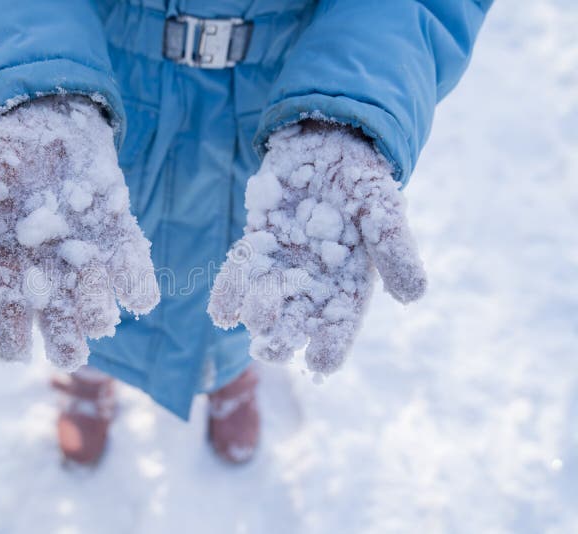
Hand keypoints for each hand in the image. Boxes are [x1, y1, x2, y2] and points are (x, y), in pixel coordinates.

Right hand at [0, 96, 158, 368]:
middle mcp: (49, 266)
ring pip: (94, 296)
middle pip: (56, 316)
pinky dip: (136, 280)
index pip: (6, 310)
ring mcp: (86, 252)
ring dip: (97, 308)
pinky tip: (141, 297)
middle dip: (64, 338)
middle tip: (71, 354)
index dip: (9, 334)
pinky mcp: (118, 231)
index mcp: (10, 261)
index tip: (14, 352)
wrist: (53, 118)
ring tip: (98, 319)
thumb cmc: (8, 153)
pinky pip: (130, 263)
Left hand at [208, 121, 425, 374]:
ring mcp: (281, 265)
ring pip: (265, 302)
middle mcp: (313, 282)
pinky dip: (231, 292)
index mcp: (348, 283)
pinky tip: (222, 311)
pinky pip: (241, 274)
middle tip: (271, 348)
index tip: (321, 362)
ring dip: (255, 315)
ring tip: (251, 323)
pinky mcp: (256, 245)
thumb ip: (394, 247)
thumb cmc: (360, 179)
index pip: (341, 324)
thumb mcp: (382, 208)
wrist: (326, 142)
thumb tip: (414, 295)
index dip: (332, 345)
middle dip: (283, 337)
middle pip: (297, 321)